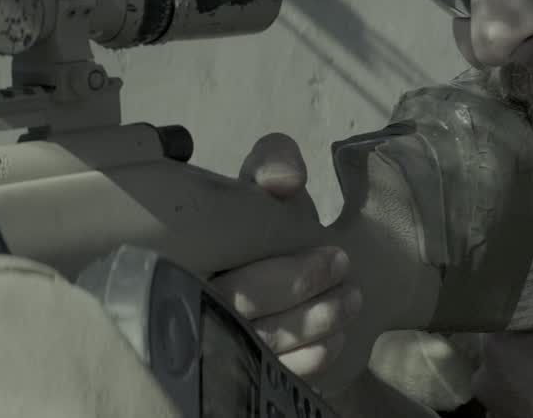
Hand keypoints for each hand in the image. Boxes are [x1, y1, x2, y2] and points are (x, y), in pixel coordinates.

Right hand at [208, 133, 363, 381]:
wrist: (280, 252)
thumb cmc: (262, 216)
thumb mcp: (266, 179)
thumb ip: (274, 161)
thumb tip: (285, 179)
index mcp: (182, 252)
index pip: (217, 269)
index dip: (276, 271)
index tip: (330, 254)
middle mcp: (185, 299)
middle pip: (236, 310)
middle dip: (298, 291)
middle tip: (342, 266)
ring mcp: (208, 337)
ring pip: (257, 343)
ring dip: (312, 323)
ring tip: (350, 298)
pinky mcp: (236, 367)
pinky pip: (267, 372)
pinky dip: (306, 358)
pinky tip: (335, 338)